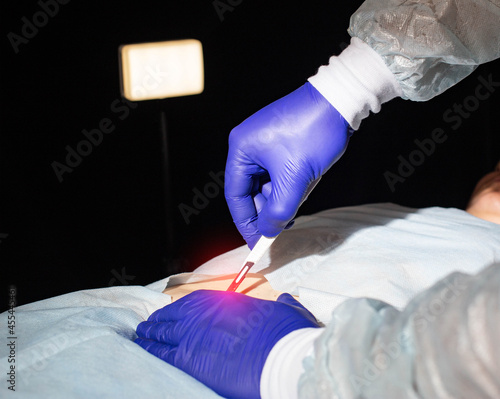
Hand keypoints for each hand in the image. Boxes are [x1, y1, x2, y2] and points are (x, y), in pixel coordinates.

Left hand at [135, 290, 319, 398]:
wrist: (280, 355)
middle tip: (148, 324)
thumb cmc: (284, 332)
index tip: (171, 313)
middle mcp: (203, 314)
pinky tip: (144, 349)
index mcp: (223, 301)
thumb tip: (287, 300)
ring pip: (163, 333)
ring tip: (142, 334)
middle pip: (173, 317)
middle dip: (159, 321)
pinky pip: (162, 353)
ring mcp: (193, 335)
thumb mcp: (284, 311)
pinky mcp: (189, 360)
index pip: (192, 303)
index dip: (178, 310)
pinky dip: (151, 350)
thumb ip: (281, 304)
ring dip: (151, 333)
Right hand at [225, 82, 351, 247]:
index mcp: (241, 149)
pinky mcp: (281, 142)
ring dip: (282, 197)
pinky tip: (305, 186)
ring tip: (299, 200)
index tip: (256, 243)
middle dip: (267, 210)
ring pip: (267, 183)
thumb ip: (278, 210)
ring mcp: (265, 142)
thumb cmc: (314, 132)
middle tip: (280, 230)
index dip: (245, 222)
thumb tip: (267, 231)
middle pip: (251, 190)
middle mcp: (248, 145)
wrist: (342, 99)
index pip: (235, 195)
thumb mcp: (295, 178)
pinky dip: (290, 185)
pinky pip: (279, 173)